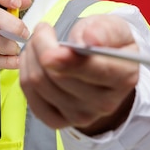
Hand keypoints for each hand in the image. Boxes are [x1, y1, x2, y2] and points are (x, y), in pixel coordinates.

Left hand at [19, 14, 138, 134]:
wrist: (104, 71)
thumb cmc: (107, 45)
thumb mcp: (114, 28)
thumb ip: (104, 30)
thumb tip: (90, 40)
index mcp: (123, 77)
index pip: (92, 69)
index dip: (65, 55)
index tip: (47, 31)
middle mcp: (104, 103)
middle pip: (57, 75)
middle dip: (41, 44)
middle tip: (43, 30)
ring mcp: (80, 116)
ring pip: (38, 83)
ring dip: (31, 56)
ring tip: (38, 42)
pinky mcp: (58, 121)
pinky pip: (29, 96)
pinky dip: (25, 72)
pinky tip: (34, 61)